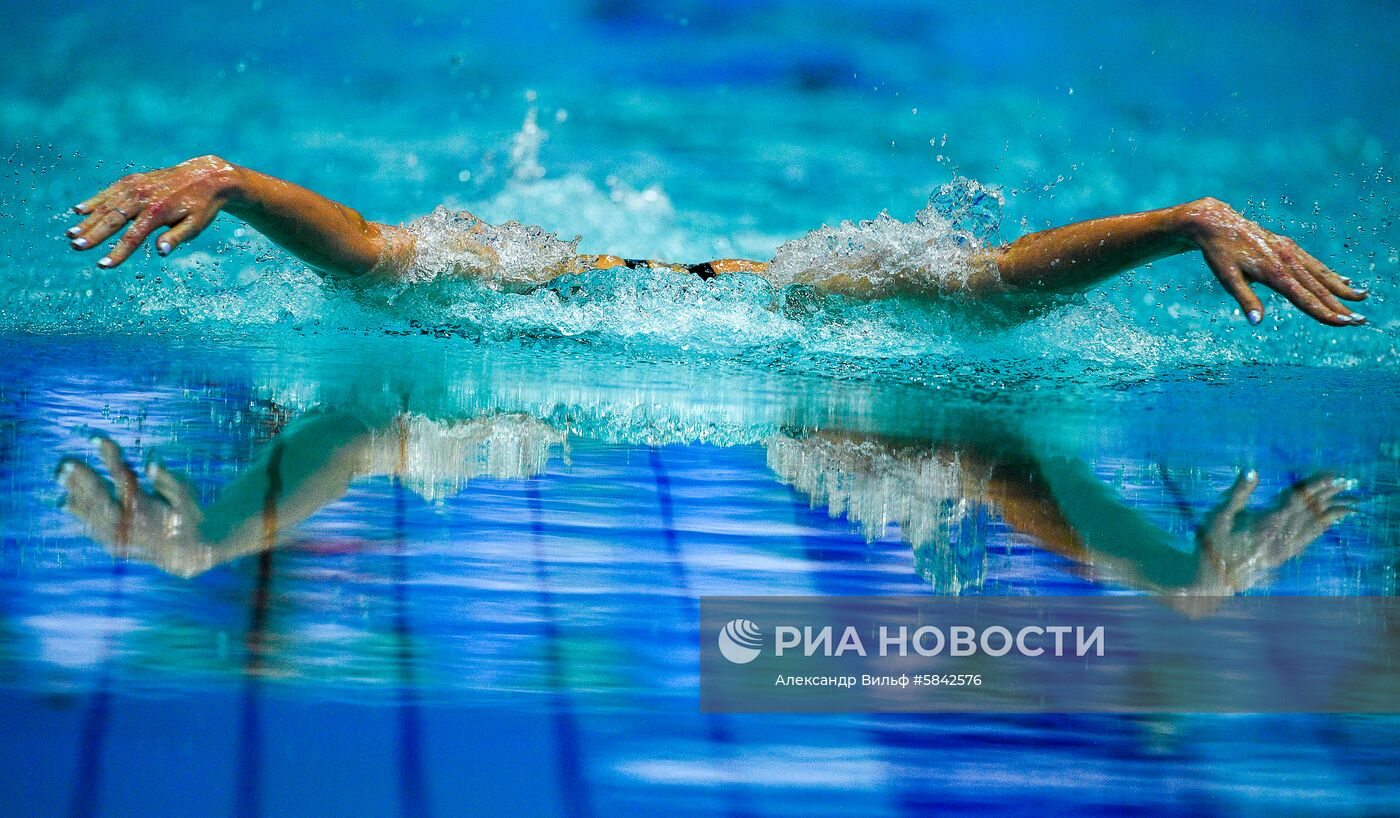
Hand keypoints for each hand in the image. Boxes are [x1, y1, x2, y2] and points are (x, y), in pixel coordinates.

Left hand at [57, 436, 215, 577]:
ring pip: (91, 514)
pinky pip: (91, 529)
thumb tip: (150, 462)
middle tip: (65, 463)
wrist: (189, 554)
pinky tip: (65, 502)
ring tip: (60, 476)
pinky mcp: (114, 545)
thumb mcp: (186, 495)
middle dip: (81, 479)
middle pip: (99, 497)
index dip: (110, 457)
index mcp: (147, 508)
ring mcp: (119, 536)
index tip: (97, 438)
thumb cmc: (189, 516)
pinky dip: (79, 515)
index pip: (123, 477)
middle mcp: (129, 524)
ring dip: (74, 494)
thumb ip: (167, 479)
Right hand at [65, 155, 241, 268]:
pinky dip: (94, 201)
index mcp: (158, 212)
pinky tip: (78, 210)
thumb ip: (177, 238)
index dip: (118, 252)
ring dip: (88, 220)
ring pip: (107, 205)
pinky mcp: (133, 180)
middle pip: (113, 219)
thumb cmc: (202, 207)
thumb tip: (161, 252)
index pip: (133, 236)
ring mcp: (136, 186)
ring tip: (71, 234)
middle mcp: (143, 197)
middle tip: (76, 247)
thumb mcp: (196, 225)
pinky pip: (109, 191)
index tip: (103, 265)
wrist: (207, 176)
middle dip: (93, 235)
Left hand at [1180, 198, 1367, 326]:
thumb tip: (1256, 322)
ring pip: (1320, 274)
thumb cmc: (1219, 254)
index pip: (1304, 298)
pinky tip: (1342, 281)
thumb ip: (1244, 299)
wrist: (1217, 222)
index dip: (1324, 312)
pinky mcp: (1288, 246)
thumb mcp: (1226, 278)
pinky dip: (1329, 274)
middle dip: (1340, 305)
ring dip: (1341, 288)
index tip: (1343, 323)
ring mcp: (1290, 251)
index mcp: (1273, 272)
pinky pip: (1313, 263)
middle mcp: (1287, 260)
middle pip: (1318, 288)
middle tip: (1360, 321)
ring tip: (1361, 298)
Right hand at [1195, 470, 1354, 593]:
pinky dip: (1321, 529)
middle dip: (1330, 495)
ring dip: (1331, 513)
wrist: (1213, 579)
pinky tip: (1328, 524)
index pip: (1297, 500)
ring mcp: (1284, 548)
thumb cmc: (1211, 544)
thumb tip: (1252, 471)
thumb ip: (1238, 493)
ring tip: (1348, 504)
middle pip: (1311, 511)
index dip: (1316, 486)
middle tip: (1347, 482)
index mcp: (1267, 523)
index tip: (1333, 476)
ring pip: (1314, 527)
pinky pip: (1308, 540)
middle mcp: (1281, 536)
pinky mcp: (1282, 556)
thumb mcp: (1219, 516)